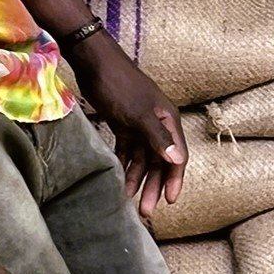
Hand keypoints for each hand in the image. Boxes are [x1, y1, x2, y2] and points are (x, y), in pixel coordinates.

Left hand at [66, 30, 187, 222]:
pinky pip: (128, 151)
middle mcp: (158, 125)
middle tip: (145, 210)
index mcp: (168, 122)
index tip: (169, 201)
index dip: (174, 179)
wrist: (95, 63)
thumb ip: (159, 139)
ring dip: (137, 178)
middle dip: (153, 185)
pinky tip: (118, 180)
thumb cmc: (121, 86)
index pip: (177, 156)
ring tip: (128, 199)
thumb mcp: (139, 115)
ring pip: (142, 159)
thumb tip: (178, 161)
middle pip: (159, 161)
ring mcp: (140, 125)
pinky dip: (124, 165)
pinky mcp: (123, 124)